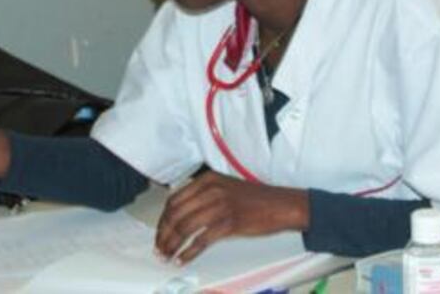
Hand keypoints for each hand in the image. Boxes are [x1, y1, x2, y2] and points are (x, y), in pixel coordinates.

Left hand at [155, 171, 307, 264]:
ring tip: (167, 256)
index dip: (162, 220)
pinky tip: (182, 259)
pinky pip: (201, 240)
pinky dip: (188, 252)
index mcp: (206, 180)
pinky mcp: (229, 223)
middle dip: (163, 235)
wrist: (281, 204)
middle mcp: (210, 190)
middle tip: (159, 249)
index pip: (173, 200)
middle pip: (176, 214)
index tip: (159, 233)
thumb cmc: (253, 198)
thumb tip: (177, 215)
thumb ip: (201, 195)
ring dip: (172, 245)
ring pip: (185, 228)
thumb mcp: (223, 187)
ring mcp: (220, 206)